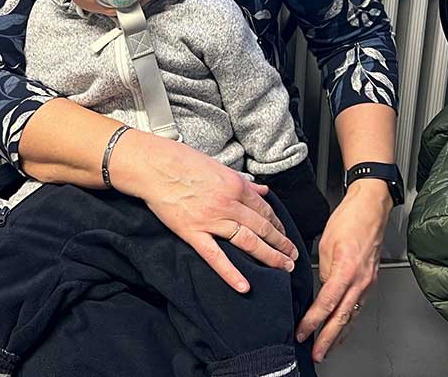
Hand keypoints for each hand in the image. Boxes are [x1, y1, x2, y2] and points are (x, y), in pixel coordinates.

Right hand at [112, 133, 299, 291]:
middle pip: (262, 227)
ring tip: (283, 268)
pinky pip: (216, 257)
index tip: (284, 235)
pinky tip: (244, 286)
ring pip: (248, 242)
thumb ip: (243, 181)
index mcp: (236, 186)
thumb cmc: (182, 162)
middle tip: (293, 257)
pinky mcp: (193, 233)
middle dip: (281, 243)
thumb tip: (262, 190)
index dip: (278, 225)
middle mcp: (228, 204)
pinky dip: (231, 273)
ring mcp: (211, 220)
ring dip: (270, 256)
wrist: (154, 166)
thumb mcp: (218, 167)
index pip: (265, 209)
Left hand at [295, 179, 390, 361]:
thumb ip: (324, 270)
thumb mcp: (327, 244)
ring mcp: (368, 281)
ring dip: (340, 334)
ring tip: (328, 348)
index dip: (313, 322)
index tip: (302, 333)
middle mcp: (360, 280)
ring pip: (353, 314)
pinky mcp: (371, 279)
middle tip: (318, 354)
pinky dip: (350, 319)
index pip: (327, 303)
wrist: (372, 207)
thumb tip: (321, 288)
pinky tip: (344, 326)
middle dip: (328, 339)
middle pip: (343, 317)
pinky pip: (359, 305)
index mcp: (346, 270)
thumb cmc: (349, 219)